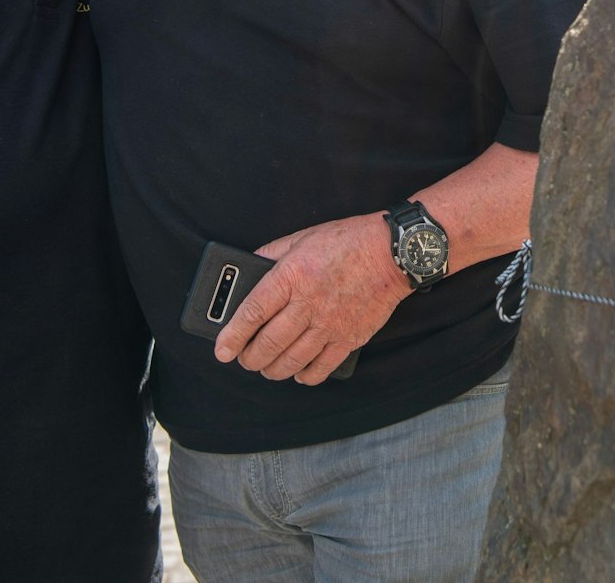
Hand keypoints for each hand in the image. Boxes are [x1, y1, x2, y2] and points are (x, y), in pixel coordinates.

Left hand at [214, 215, 410, 384]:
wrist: (392, 252)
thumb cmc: (346, 242)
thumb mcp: (301, 238)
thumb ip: (271, 255)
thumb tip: (246, 270)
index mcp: (291, 276)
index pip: (252, 313)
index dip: (231, 336)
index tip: (221, 351)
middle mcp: (308, 303)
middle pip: (267, 344)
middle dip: (249, 358)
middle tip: (244, 358)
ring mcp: (330, 324)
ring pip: (291, 361)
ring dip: (272, 370)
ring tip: (267, 367)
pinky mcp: (349, 338)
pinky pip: (320, 369)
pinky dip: (304, 376)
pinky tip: (298, 371)